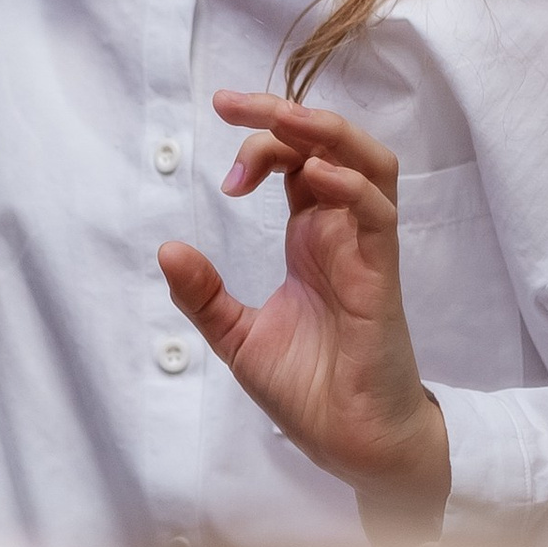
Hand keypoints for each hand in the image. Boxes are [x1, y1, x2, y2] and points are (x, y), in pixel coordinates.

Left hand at [160, 91, 451, 532]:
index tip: (220, 174)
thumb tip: (166, 249)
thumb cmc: (309, 388)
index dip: (259, 147)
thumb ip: (202, 294)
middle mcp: (341, 233)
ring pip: (368, 165)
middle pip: (330, 146)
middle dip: (285, 115)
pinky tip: (312, 176)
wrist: (350, 442)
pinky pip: (377, 215)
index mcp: (311, 237)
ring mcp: (365, 251)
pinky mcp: (381, 278)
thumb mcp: (236, 336)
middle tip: (230, 104)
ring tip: (279, 117)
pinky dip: (349, 187)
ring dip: (325, 133)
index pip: (296, 162)